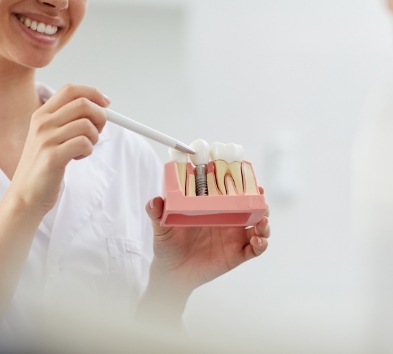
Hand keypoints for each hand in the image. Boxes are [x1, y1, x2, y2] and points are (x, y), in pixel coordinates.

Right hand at [9, 84, 109, 215]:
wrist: (26, 195)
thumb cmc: (44, 166)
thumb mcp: (51, 136)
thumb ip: (69, 121)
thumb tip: (100, 108)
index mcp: (42, 114)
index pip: (71, 89)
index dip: (93, 93)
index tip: (106, 103)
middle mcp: (42, 123)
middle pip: (83, 104)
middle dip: (100, 117)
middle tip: (97, 133)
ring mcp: (46, 139)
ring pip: (87, 125)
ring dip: (94, 138)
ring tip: (83, 149)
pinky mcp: (53, 157)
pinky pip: (85, 143)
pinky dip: (88, 151)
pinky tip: (77, 158)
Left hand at [145, 195, 269, 296]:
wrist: (171, 273)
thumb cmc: (168, 245)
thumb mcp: (162, 227)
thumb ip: (157, 213)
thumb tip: (154, 201)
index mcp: (214, 209)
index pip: (233, 194)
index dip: (244, 186)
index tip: (250, 179)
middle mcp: (228, 221)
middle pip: (252, 208)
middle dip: (260, 203)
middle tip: (261, 200)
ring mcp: (234, 237)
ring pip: (259, 226)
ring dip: (265, 222)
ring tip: (261, 222)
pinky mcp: (237, 254)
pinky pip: (255, 249)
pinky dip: (261, 243)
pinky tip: (257, 240)